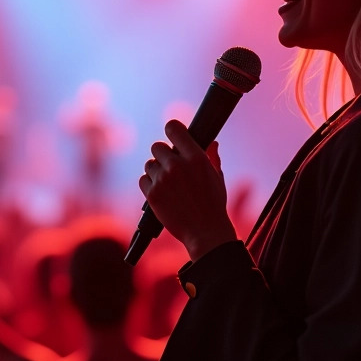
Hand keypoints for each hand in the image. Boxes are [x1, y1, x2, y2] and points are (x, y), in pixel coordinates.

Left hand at [140, 120, 235, 261]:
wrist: (205, 232)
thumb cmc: (214, 205)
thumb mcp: (218, 178)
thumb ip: (212, 157)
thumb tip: (212, 143)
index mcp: (196, 157)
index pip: (173, 128)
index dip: (172, 130)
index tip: (172, 135)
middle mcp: (177, 165)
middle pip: (157, 147)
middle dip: (163, 156)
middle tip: (171, 167)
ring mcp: (163, 180)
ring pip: (149, 164)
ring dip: (156, 171)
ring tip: (168, 184)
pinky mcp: (152, 194)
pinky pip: (143, 180)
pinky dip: (149, 185)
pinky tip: (161, 193)